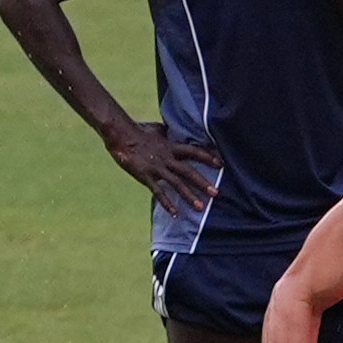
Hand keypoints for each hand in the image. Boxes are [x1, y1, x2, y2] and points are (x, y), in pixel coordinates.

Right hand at [104, 120, 222, 214]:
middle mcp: (167, 158)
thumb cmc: (140, 130)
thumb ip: (170, 135)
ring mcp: (157, 168)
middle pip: (189, 171)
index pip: (194, 151)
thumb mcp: (159, 129)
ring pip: (177, 184)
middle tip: (217, 193)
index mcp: (171, 146)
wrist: (121, 134)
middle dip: (203, 182)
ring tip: (201, 207)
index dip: (208, 157)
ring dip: (189, 196)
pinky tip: (175, 213)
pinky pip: (159, 192)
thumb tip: (178, 132)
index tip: (221, 164)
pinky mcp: (146, 176)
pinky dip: (167, 203)